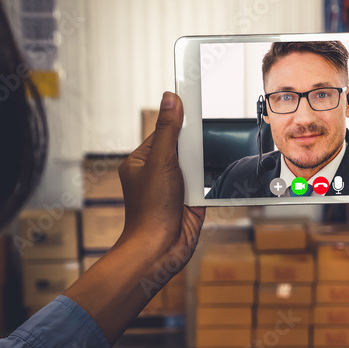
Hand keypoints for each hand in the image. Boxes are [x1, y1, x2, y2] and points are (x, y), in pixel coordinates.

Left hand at [117, 92, 204, 277]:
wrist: (161, 248)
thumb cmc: (150, 211)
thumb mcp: (160, 162)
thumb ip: (169, 130)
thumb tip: (171, 99)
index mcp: (141, 161)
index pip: (164, 132)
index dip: (179, 123)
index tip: (193, 105)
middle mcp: (157, 173)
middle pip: (183, 147)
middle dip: (192, 150)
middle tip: (190, 157)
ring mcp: (174, 187)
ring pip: (196, 165)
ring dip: (200, 169)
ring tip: (192, 179)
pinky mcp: (189, 200)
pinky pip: (205, 183)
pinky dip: (207, 184)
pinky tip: (202, 188)